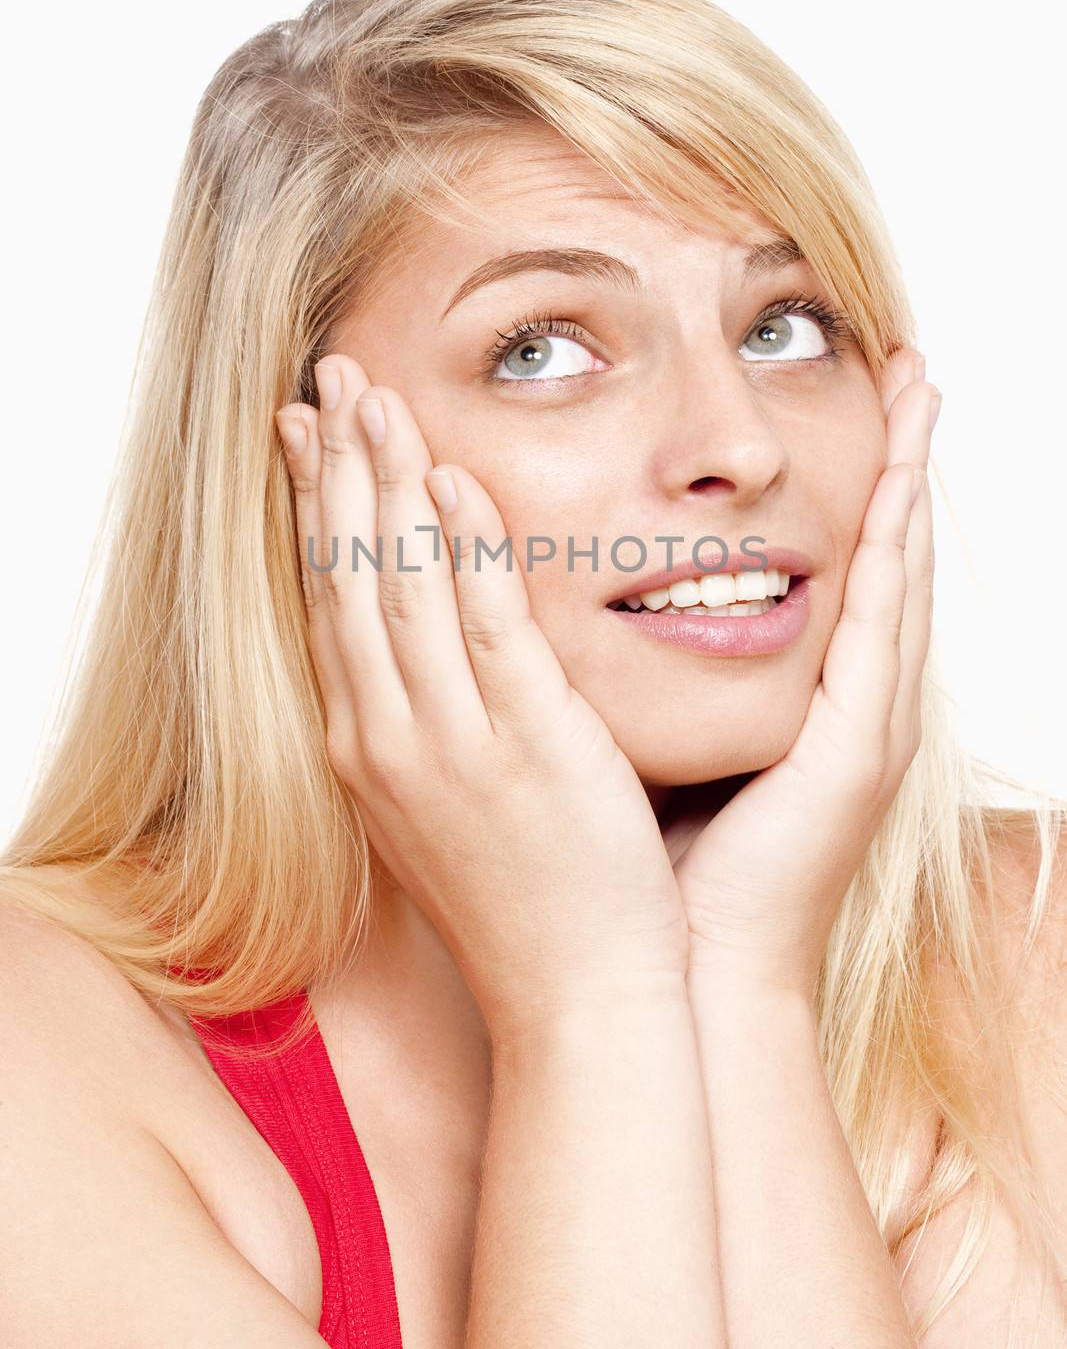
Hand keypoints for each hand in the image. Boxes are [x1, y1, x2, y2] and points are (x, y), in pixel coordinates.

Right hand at [275, 354, 687, 1037]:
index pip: (329, 601)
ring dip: (386, 482)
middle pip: (349, 575)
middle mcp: (389, 737)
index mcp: (370, 747)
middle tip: (330, 377)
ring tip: (376, 397)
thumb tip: (427, 643)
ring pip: (401, 586)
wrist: (577, 996)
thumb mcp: (448, 803)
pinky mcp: (527, 745)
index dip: (315, 508)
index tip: (305, 433)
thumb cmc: (524, 898)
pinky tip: (456, 481)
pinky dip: (465, 548)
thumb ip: (430, 718)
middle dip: (336, 468)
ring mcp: (453, 741)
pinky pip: (487, 627)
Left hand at [668, 347, 938, 997]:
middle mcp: (843, 703)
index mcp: (792, 698)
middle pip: (875, 551)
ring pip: (894, 573)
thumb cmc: (650, 868)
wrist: (677, 975)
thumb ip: (633, 671)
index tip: (841, 396)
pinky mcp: (858, 752)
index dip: (837, 480)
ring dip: (909, 477)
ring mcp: (862, 727)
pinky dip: (893, 550)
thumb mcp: (644, 740)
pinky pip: (883, 630)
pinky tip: (899, 482)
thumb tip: (565, 604)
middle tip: (905, 361)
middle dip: (894, 455)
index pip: (821, 563)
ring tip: (921, 389)